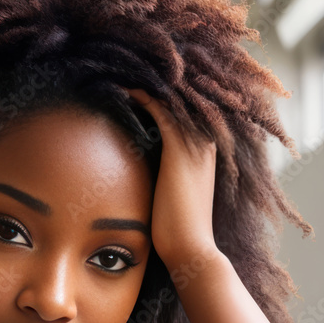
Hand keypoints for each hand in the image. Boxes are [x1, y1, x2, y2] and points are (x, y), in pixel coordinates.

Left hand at [121, 87, 219, 266]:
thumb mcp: (170, 197)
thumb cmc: (176, 230)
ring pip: (170, 98)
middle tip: (124, 73)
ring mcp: (194, 142)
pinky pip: (159, 108)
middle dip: (153, 83)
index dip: (160, 96)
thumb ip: (161, 179)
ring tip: (119, 76)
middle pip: (178, 99)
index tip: (134, 88)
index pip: (183, 111)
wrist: (191, 249)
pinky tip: (120, 90)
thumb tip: (138, 174)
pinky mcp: (179, 147)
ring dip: (144, 86)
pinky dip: (140, 96)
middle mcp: (204, 140)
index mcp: (204, 150)